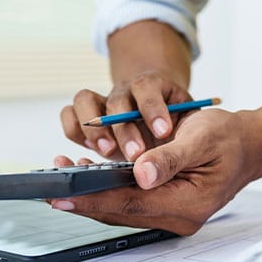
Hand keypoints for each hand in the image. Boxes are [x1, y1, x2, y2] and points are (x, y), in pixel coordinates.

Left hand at [50, 108, 261, 235]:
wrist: (249, 144)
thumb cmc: (229, 138)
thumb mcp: (203, 138)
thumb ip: (170, 157)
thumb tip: (141, 174)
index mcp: (188, 204)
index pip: (130, 205)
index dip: (93, 200)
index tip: (61, 195)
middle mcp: (177, 215)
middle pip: (120, 211)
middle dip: (84, 198)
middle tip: (48, 185)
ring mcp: (170, 212)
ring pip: (121, 207)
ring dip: (91, 193)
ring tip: (61, 173)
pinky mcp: (164, 202)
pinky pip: (129, 200)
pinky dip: (105, 188)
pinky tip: (86, 172)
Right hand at [60, 72, 192, 161]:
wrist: (168, 118)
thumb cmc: (182, 128)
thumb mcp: (192, 132)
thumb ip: (176, 150)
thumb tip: (149, 174)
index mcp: (155, 87)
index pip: (148, 87)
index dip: (152, 108)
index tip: (163, 132)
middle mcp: (126, 93)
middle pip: (117, 101)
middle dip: (125, 129)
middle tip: (136, 154)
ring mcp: (105, 105)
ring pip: (85, 100)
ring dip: (94, 128)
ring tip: (107, 152)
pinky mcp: (90, 122)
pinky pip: (69, 115)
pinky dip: (74, 131)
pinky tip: (89, 154)